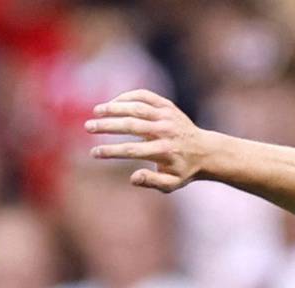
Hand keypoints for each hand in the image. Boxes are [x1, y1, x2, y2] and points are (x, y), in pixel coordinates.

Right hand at [85, 89, 213, 192]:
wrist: (206, 151)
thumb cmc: (184, 170)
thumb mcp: (172, 183)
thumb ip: (152, 182)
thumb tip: (132, 178)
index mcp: (164, 152)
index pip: (131, 150)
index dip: (110, 151)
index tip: (94, 152)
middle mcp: (164, 132)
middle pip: (130, 126)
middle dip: (107, 126)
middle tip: (88, 127)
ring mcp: (166, 116)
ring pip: (136, 107)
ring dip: (113, 107)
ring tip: (96, 112)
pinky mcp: (167, 106)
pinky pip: (144, 96)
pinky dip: (127, 97)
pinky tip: (113, 102)